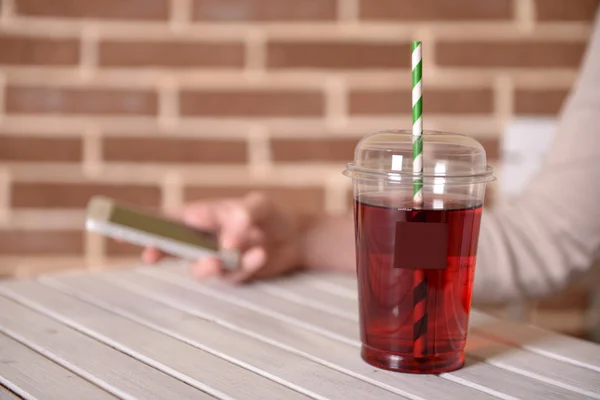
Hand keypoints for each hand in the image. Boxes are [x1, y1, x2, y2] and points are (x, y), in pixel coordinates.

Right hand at [142, 191, 304, 282]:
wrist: (295, 238)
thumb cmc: (268, 215)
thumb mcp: (260, 206)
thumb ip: (245, 214)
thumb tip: (225, 232)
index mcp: (200, 216)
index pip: (165, 219)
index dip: (140, 224)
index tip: (119, 229)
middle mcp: (202, 240)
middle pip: (170, 247)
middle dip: (157, 250)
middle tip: (151, 254)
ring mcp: (215, 260)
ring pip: (199, 268)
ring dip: (205, 265)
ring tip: (219, 259)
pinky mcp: (232, 276)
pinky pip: (233, 275)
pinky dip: (246, 266)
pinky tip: (259, 254)